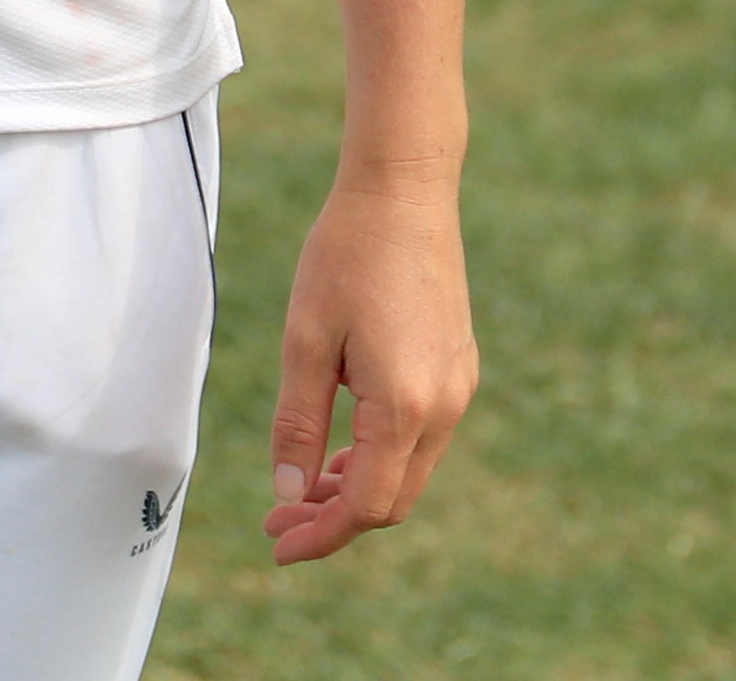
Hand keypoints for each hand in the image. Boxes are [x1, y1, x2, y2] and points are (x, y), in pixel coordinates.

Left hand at [264, 170, 478, 563]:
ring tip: (300, 485)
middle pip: (394, 499)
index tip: (277, 544)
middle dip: (335, 518)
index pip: (367, 506)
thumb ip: (298, 424)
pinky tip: (339, 444)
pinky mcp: (458, 368)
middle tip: (277, 516)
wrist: (404, 190)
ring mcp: (459, 387)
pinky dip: (380, 455)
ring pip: (409, 470)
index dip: (321, 534)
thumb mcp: (305, 342)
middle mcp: (445, 406)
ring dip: (357, 487)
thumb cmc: (346, 256)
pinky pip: (421, 436)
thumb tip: (290, 493)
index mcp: (406, 406)